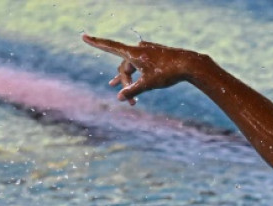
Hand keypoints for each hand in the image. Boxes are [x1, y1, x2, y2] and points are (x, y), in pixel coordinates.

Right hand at [82, 34, 201, 104]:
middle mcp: (138, 49)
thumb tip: (120, 98)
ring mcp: (147, 51)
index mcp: (133, 52)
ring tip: (117, 89)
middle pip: (124, 67)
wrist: (189, 64)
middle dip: (124, 83)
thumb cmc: (167, 72)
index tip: (83, 36)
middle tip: (130, 103)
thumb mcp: (148, 84)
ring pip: (132, 67)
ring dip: (129, 80)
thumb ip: (132, 91)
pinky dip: (137, 75)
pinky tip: (136, 81)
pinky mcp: (154, 55)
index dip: (96, 43)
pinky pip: (140, 65)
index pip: (109, 46)